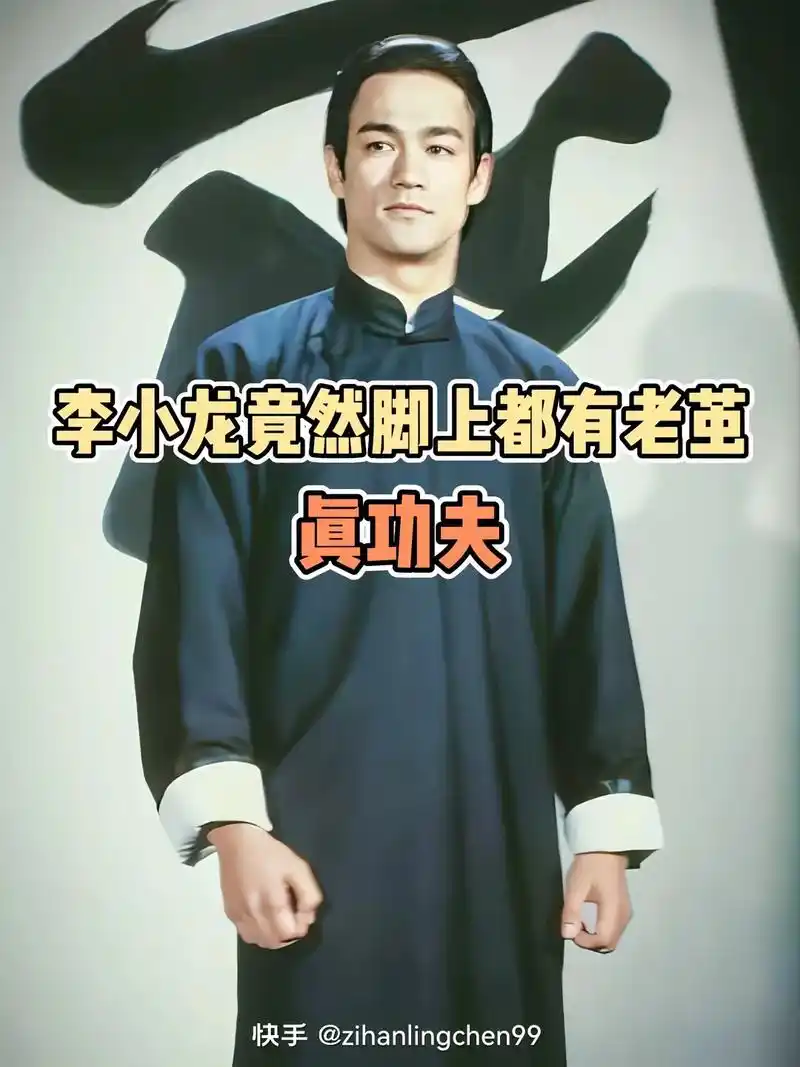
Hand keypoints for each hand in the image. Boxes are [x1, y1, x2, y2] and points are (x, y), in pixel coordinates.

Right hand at [207, 823, 323, 949]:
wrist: (237, 841)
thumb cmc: (271, 853)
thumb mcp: (298, 867)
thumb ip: (308, 895)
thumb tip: (308, 918)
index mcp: (273, 901)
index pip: (289, 933)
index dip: (300, 927)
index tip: (302, 913)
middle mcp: (254, 913)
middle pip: (274, 942)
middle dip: (287, 934)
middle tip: (291, 916)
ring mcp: (239, 915)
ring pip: (259, 941)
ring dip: (272, 937)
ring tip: (278, 919)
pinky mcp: (230, 913)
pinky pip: (246, 934)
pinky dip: (258, 932)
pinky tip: (262, 917)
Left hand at [561, 852, 630, 952]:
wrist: (605, 848)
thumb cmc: (590, 866)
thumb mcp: (576, 888)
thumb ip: (572, 912)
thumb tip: (568, 935)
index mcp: (614, 911)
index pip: (604, 940)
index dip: (586, 943)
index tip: (571, 932)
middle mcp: (624, 915)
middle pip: (610, 943)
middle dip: (591, 943)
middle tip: (575, 930)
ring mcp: (626, 912)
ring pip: (613, 937)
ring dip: (596, 938)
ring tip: (580, 923)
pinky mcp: (624, 908)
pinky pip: (614, 928)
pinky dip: (602, 931)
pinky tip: (589, 920)